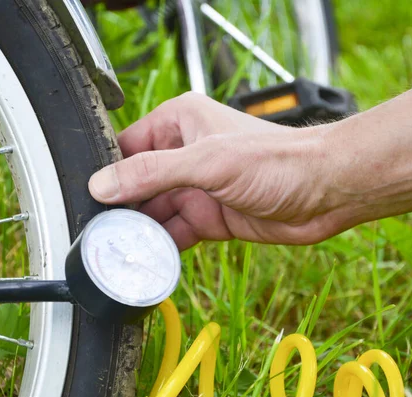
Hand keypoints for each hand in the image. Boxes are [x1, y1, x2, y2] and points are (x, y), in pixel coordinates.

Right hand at [88, 92, 342, 249]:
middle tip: (97, 233)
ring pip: (155, 212)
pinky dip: (162, 246)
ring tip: (116, 250)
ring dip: (140, 231)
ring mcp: (197, 187)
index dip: (107, 173)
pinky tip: (147, 258)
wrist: (325, 192)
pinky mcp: (210, 216)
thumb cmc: (278, 160)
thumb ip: (152, 172)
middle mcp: (184, 153)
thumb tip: (103, 184)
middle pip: (137, 184)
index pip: (127, 147)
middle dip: (121, 208)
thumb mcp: (206, 162)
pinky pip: (176, 232)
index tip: (86, 199)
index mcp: (179, 123)